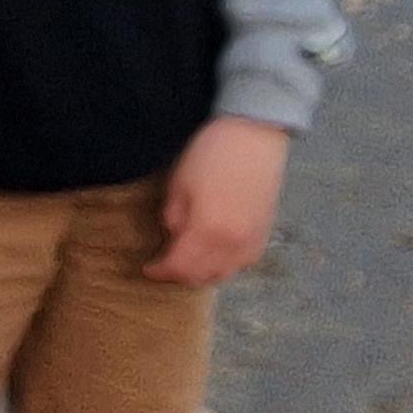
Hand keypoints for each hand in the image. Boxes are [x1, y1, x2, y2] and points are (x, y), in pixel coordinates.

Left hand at [146, 117, 288, 286]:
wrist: (254, 135)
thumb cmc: (212, 153)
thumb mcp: (179, 184)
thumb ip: (173, 218)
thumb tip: (175, 236)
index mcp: (207, 232)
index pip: (179, 267)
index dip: (160, 271)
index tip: (148, 268)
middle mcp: (232, 245)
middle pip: (201, 277)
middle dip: (179, 275)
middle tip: (165, 265)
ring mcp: (251, 241)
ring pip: (223, 274)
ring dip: (202, 274)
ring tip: (188, 261)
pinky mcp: (264, 233)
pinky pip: (242, 263)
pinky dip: (225, 266)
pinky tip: (215, 255)